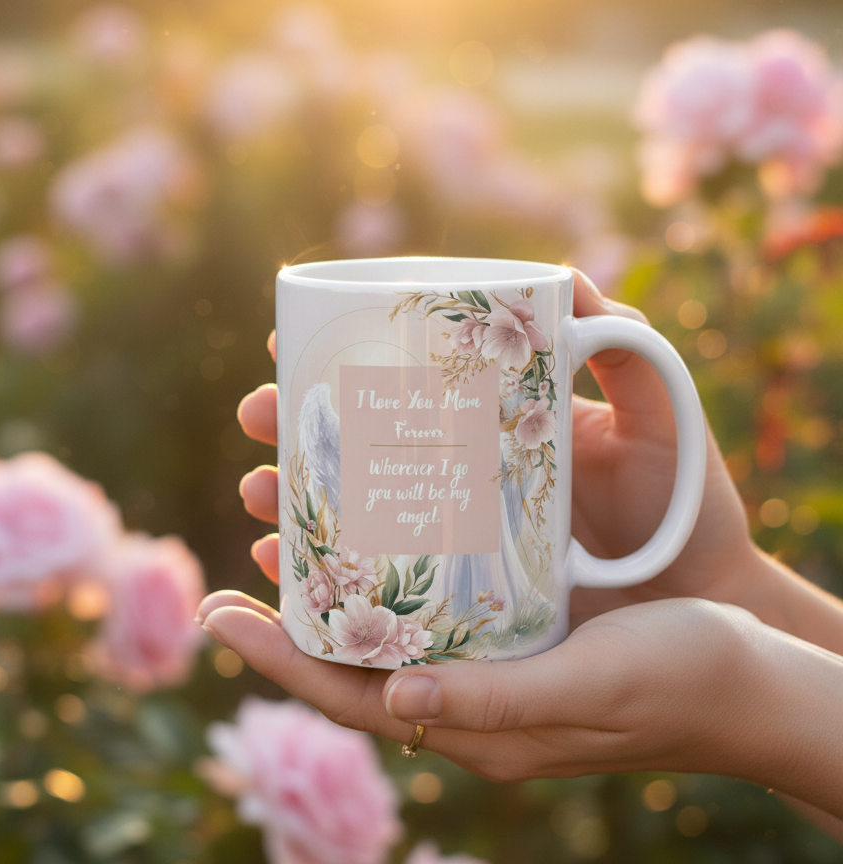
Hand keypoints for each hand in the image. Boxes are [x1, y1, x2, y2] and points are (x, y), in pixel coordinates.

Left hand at [197, 589, 842, 819]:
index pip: (349, 696)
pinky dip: (396, 566)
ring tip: (292, 522)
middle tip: (243, 545)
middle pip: (356, 656)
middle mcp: (470, 695)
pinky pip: (439, 598)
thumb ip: (493, 704)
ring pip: (390, 623)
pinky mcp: (522, 622)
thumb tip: (391, 706)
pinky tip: (381, 526)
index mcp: (475, 727)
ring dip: (337, 580)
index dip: (278, 657)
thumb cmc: (676, 684)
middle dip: (290, 611)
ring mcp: (493, 658)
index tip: (217, 613)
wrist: (745, 676)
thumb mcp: (587, 690)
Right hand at [234, 272, 757, 628]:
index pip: (402, 384)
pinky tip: (285, 565)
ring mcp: (460, 533)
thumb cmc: (687, 506)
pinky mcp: (462, 592)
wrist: (704, 598)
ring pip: (354, 510)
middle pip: (360, 444)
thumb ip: (622, 346)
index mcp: (496, 423)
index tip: (284, 344)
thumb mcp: (658, 412)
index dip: (340, 364)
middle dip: (295, 428)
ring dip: (294, 497)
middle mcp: (466, 473)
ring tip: (257, 496)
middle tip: (254, 416)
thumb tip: (559, 274)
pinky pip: (378, 580)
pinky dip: (325, 574)